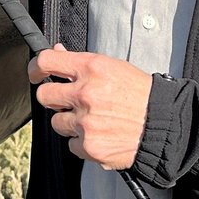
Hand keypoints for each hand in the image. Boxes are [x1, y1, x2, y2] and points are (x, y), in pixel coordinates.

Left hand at [29, 44, 152, 170]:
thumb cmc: (141, 96)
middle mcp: (86, 94)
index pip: (47, 61)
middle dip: (54, 98)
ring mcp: (85, 121)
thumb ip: (82, 63)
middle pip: (44, 95)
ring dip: (71, 122)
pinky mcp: (89, 145)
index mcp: (92, 69)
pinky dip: (83, 142)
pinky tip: (100, 134)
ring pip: (57, 122)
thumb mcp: (114, 68)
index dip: (36, 67)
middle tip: (67, 100)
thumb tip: (57, 52)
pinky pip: (71, 144)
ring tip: (94, 119)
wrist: (162, 125)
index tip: (36, 73)